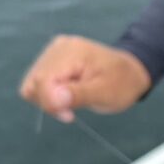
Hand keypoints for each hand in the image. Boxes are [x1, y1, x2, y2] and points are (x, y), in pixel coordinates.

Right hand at [19, 35, 151, 122]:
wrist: (130, 73)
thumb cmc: (122, 84)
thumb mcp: (105, 94)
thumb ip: (78, 95)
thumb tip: (55, 99)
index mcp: (71, 52)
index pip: (42, 81)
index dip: (51, 103)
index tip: (70, 115)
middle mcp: (58, 48)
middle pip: (34, 83)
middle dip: (50, 103)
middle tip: (72, 111)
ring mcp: (54, 52)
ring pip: (32, 84)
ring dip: (49, 100)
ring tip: (71, 103)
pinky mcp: (52, 60)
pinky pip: (38, 82)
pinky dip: (49, 95)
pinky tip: (66, 97)